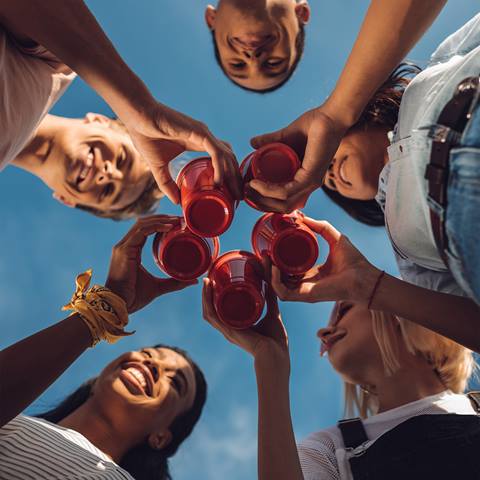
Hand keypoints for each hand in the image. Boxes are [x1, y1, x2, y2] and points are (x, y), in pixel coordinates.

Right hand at [105, 215, 196, 312]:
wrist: (119, 306)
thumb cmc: (134, 297)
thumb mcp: (158, 287)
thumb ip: (174, 282)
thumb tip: (194, 280)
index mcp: (130, 250)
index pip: (144, 228)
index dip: (160, 222)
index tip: (178, 223)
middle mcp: (124, 245)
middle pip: (144, 222)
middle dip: (162, 218)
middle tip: (181, 219)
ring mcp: (123, 247)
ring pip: (142, 224)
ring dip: (161, 220)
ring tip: (178, 221)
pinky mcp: (124, 251)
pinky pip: (141, 232)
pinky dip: (156, 227)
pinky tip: (169, 227)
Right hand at [125, 102, 241, 203]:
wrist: (137, 117)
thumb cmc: (146, 136)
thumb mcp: (158, 167)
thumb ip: (167, 184)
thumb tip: (176, 202)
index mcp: (199, 143)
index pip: (221, 159)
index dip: (229, 176)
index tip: (230, 194)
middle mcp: (205, 138)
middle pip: (229, 159)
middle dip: (236, 179)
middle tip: (239, 198)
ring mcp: (204, 134)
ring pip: (226, 155)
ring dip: (233, 175)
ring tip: (234, 193)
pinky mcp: (198, 132)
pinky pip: (216, 152)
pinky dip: (220, 167)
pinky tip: (218, 181)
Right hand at [202, 278, 288, 365]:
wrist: (277, 355)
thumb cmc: (276, 342)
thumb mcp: (272, 314)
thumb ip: (271, 300)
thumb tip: (271, 284)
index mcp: (235, 327)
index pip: (218, 312)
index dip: (214, 297)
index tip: (215, 280)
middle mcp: (228, 329)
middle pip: (210, 310)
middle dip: (207, 294)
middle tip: (209, 276)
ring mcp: (227, 331)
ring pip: (208, 311)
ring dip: (205, 295)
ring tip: (207, 280)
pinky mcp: (229, 331)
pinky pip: (213, 315)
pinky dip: (208, 302)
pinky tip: (209, 290)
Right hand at [247, 105, 348, 212]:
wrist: (328, 116)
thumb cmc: (312, 126)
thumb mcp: (285, 136)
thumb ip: (270, 140)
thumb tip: (252, 143)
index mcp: (304, 180)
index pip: (284, 201)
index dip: (265, 200)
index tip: (249, 191)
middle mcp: (309, 185)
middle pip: (282, 206)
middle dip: (261, 203)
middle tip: (246, 192)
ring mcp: (311, 183)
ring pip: (283, 202)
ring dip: (262, 198)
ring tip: (249, 187)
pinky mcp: (310, 177)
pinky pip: (286, 191)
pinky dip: (268, 190)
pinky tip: (256, 183)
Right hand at [271, 218, 379, 302]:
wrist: (364, 276)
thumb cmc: (353, 261)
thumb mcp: (333, 237)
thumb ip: (319, 226)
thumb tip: (302, 217)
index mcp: (310, 274)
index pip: (287, 270)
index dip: (275, 261)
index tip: (268, 248)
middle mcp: (304, 284)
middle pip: (278, 278)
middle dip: (266, 267)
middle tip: (262, 253)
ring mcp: (303, 291)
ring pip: (277, 286)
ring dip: (268, 274)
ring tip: (265, 258)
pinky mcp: (305, 296)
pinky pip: (283, 292)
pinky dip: (276, 281)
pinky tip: (275, 268)